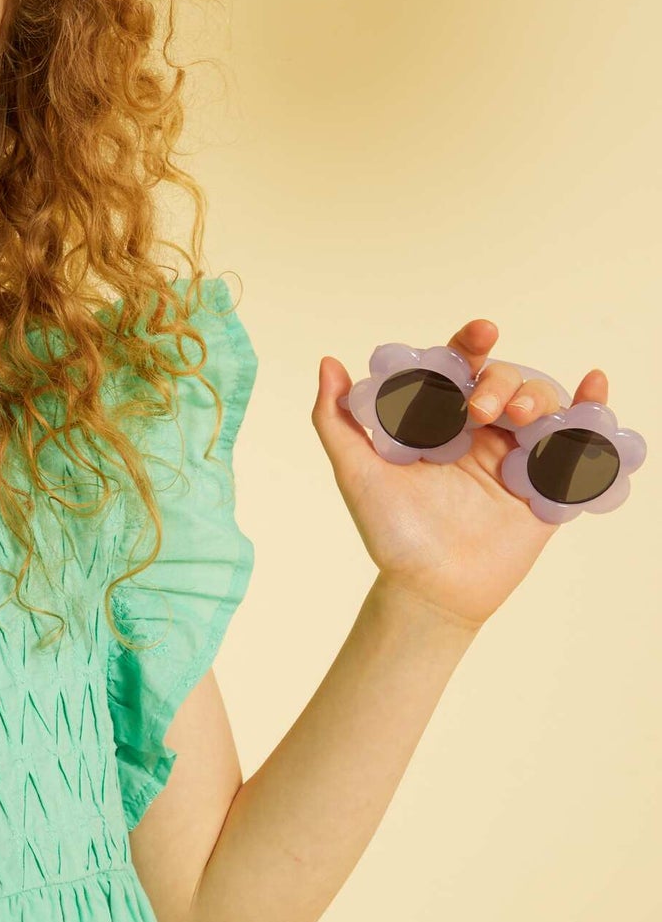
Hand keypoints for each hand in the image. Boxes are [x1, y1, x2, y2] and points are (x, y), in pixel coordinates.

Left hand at [311, 320, 608, 631]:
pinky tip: (593, 387)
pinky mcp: (545, 484)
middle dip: (500, 382)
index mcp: (437, 420)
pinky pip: (576, 442)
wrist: (429, 588)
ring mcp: (514, 456)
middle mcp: (478, 431)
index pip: (457, 367)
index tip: (478, 333)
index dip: (469, 343)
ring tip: (520, 417)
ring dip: (537, 397)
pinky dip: (590, 411)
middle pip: (504, 382)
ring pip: (540, 405)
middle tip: (480, 408)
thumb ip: (336, 420)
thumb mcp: (356, 472)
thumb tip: (328, 363)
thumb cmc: (390, 531)